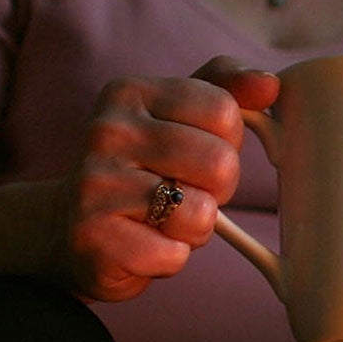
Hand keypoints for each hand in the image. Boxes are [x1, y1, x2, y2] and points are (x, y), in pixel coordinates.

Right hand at [62, 57, 274, 300]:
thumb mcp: (179, 117)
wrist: (73, 228)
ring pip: (202, 213)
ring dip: (196, 227)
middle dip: (218, 189)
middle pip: (220, 163)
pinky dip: (172, 258)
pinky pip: (175, 254)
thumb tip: (269, 84)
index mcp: (130, 92)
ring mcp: (96, 184)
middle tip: (183, 191)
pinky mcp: (94, 237)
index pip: (224, 111)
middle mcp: (106, 131)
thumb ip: (226, 89)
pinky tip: (144, 243)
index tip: (196, 153)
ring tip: (163, 218)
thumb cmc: (143, 169)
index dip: (227, 142)